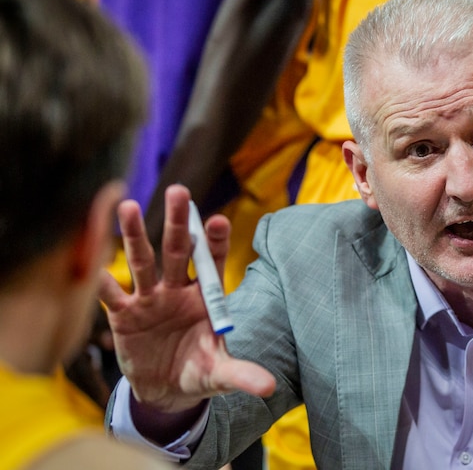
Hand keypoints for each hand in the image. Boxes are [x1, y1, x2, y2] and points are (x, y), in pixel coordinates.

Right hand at [100, 184, 275, 413]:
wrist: (166, 390)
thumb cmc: (199, 371)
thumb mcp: (220, 374)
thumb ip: (242, 375)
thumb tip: (270, 388)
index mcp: (206, 296)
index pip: (212, 261)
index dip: (214, 241)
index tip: (218, 220)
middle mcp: (177, 289)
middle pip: (178, 250)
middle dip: (179, 222)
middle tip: (180, 190)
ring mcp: (149, 299)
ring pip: (143, 262)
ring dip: (135, 236)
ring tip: (129, 206)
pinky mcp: (123, 316)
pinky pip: (112, 296)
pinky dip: (103, 282)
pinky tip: (94, 264)